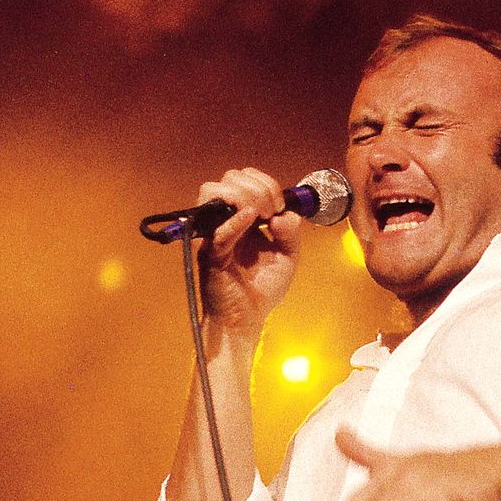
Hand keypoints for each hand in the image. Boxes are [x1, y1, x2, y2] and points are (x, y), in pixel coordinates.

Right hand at [194, 168, 303, 331]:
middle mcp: (225, 222)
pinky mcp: (210, 254)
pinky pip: (218, 230)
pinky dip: (235, 220)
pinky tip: (252, 219)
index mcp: (242, 220)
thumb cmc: (259, 292)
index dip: (265, 184)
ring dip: (242, 196)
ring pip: (213, 192)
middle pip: (230, 179)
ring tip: (260, 214)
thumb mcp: (287, 258)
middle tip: (272, 210)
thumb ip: (291, 233)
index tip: (280, 205)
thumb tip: (284, 214)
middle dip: (258, 187)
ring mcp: (214, 235)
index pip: (245, 180)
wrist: (245, 321)